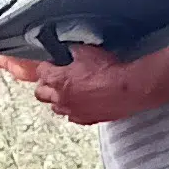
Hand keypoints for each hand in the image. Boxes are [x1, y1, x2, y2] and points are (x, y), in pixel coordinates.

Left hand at [0, 44, 152, 125]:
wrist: (128, 89)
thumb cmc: (108, 69)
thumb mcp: (87, 51)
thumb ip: (73, 50)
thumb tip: (69, 49)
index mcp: (57, 80)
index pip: (41, 72)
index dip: (46, 65)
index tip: (52, 63)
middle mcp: (61, 99)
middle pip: (41, 93)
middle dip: (45, 84)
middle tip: (53, 78)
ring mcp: (73, 111)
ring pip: (56, 108)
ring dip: (58, 99)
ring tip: (67, 92)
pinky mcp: (87, 119)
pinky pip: (74, 116)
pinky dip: (75, 110)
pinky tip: (82, 103)